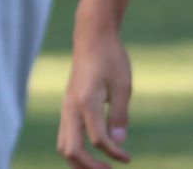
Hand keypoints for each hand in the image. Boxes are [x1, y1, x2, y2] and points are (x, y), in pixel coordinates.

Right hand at [58, 25, 133, 165]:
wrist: (92, 37)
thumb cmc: (110, 58)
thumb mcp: (122, 86)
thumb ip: (119, 116)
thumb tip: (118, 144)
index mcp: (86, 102)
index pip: (98, 140)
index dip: (114, 154)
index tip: (128, 159)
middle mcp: (71, 107)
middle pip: (71, 149)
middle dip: (89, 167)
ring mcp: (66, 107)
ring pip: (64, 144)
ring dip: (80, 161)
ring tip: (100, 167)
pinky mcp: (68, 106)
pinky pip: (66, 135)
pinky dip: (77, 149)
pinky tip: (93, 150)